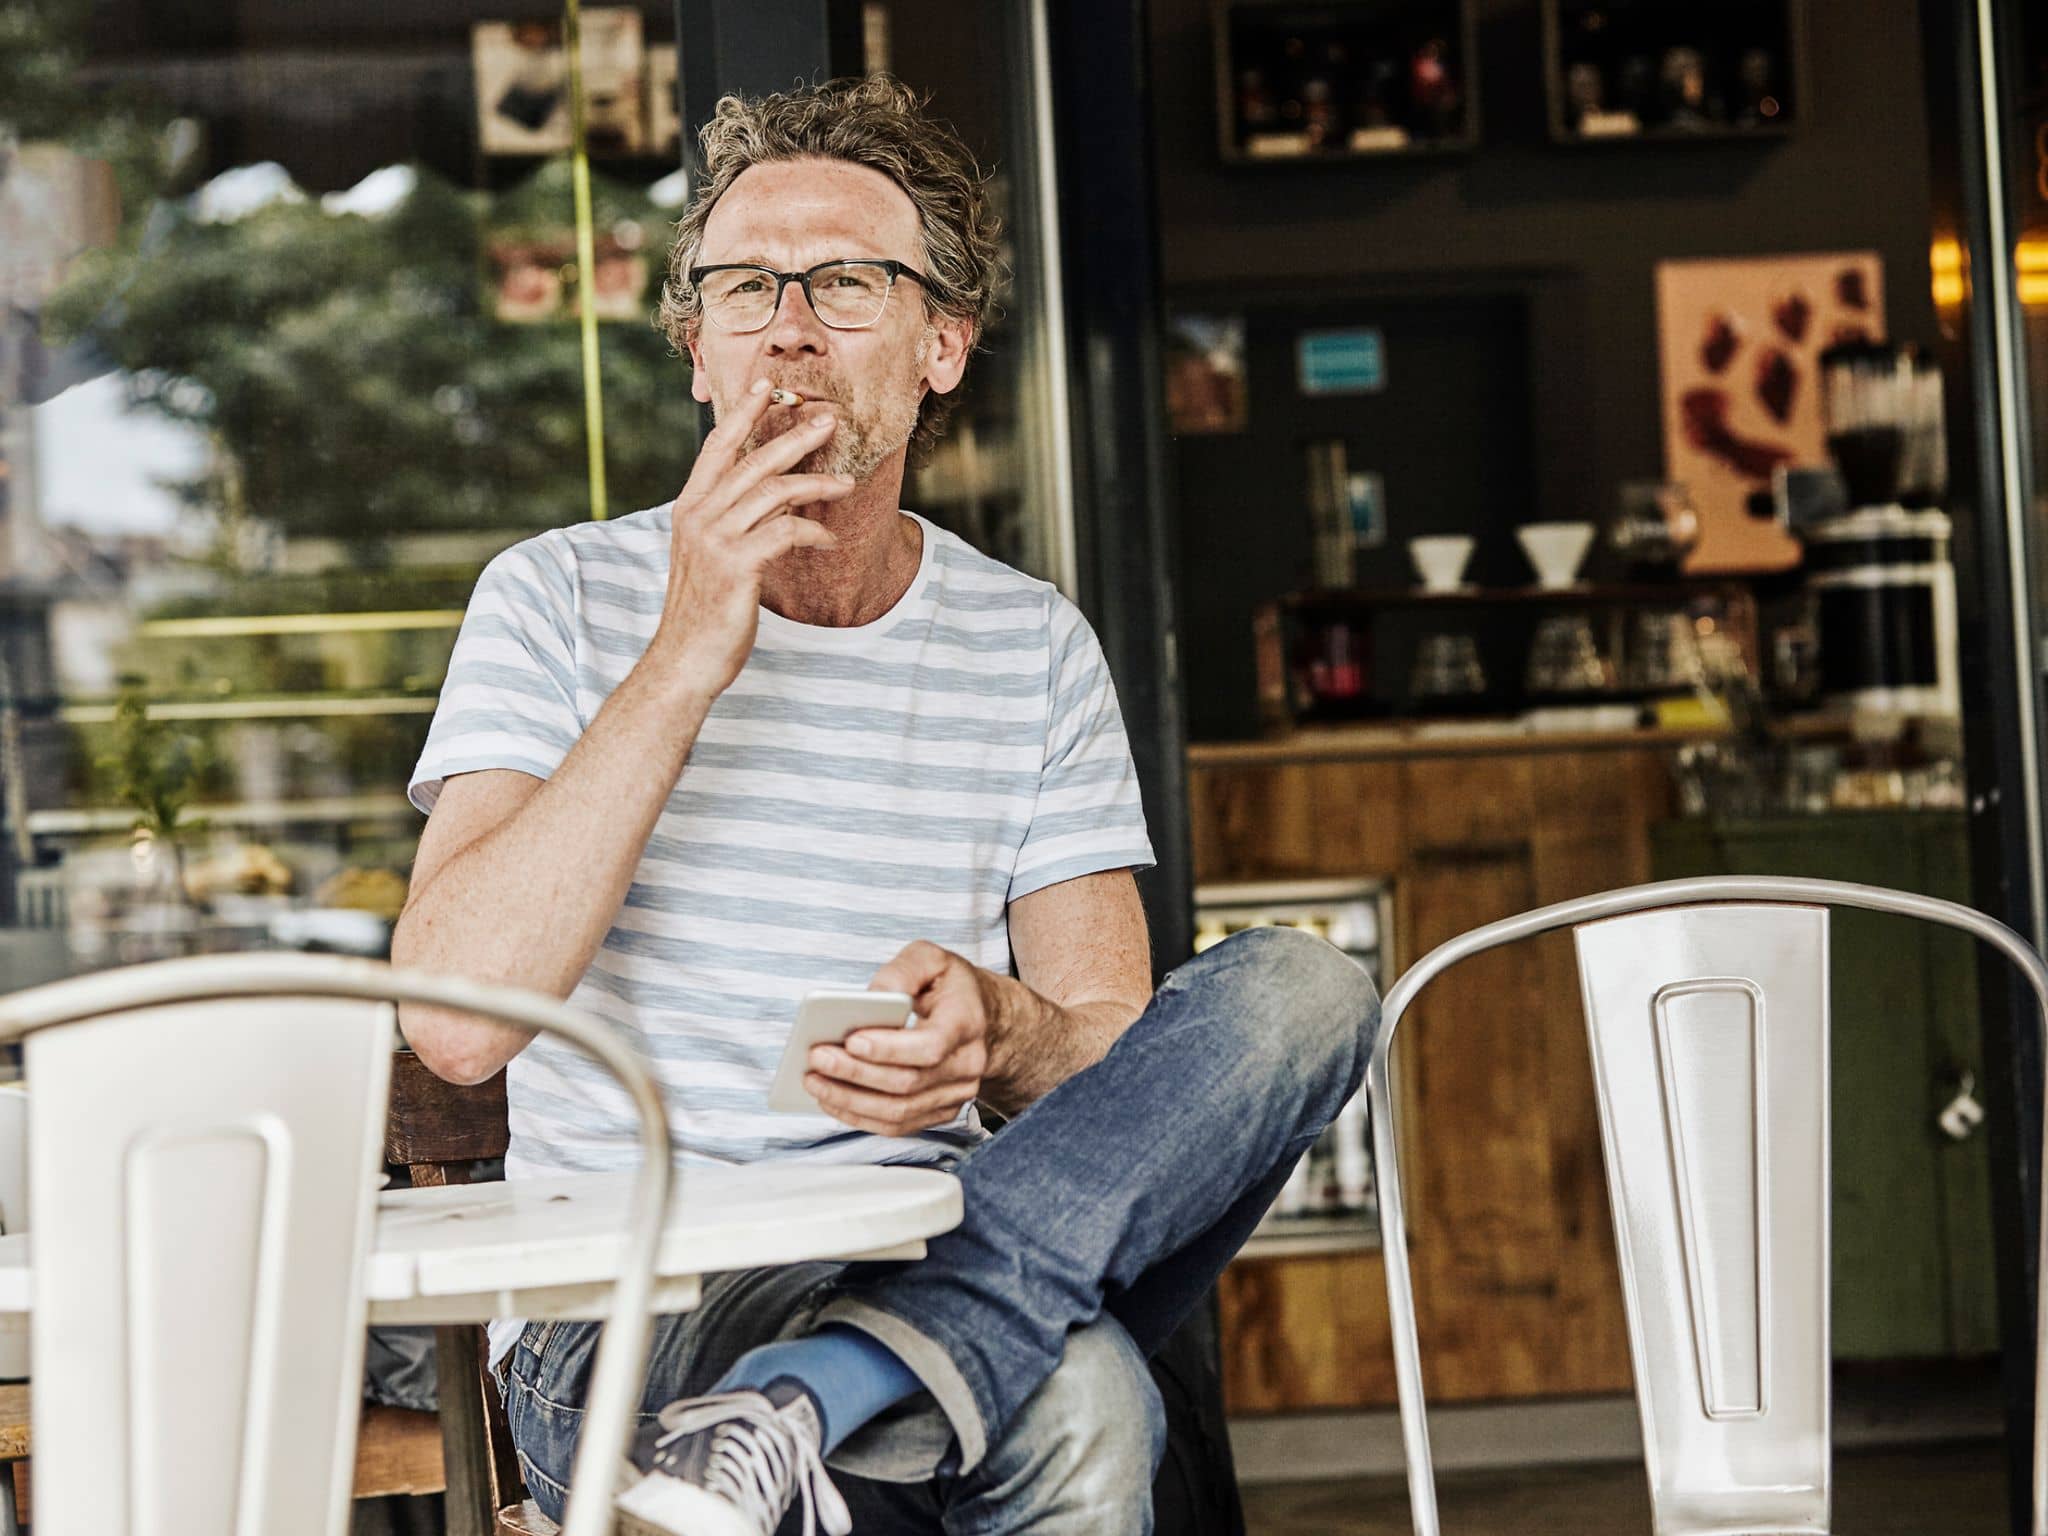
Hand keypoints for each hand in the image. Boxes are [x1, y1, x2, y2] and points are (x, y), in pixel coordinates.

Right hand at [648, 378, 853, 697]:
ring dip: (817, 483)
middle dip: (793, 435)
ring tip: (848, 484)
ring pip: (774, 491)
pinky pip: (785, 531)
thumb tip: (777, 493)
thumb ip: (735, 520)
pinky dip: (813, 531)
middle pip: (751, 459)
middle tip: (828, 419)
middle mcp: (697, 516)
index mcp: (689, 508)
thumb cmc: (705, 611)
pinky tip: (829, 540)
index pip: (717, 447)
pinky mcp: (735, 567)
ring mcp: (715, 540)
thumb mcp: (713, 556)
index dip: (744, 414)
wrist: (684, 660)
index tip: (770, 388)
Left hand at [805, 941, 993, 1135]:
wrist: (985, 1017)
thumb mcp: (931, 958)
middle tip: (816, 1059)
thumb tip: (871, 998)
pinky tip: (832, 1100)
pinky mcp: (941, 1111)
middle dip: (856, 1074)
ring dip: (851, 1100)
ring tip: (814, 1081)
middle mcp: (967, 1064)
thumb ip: (901, 971)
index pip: (929, 1046)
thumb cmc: (950, 986)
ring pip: (899, 1111)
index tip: (851, 1041)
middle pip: (907, 1083)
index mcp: (967, 1022)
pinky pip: (898, 1125)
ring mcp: (956, 1094)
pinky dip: (861, 1117)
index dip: (889, 1049)